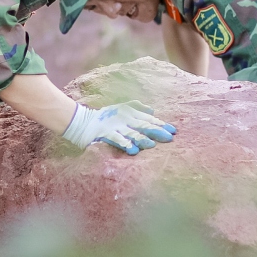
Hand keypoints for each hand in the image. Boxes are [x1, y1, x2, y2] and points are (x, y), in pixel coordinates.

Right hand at [62, 100, 177, 154]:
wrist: (83, 122)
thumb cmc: (105, 117)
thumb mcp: (121, 108)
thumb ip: (136, 106)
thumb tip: (152, 109)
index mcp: (129, 113)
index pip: (148, 119)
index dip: (160, 124)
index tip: (173, 130)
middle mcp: (124, 119)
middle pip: (143, 125)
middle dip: (156, 132)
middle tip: (169, 138)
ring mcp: (115, 126)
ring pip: (132, 133)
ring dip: (142, 139)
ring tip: (152, 145)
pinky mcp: (105, 134)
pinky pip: (117, 139)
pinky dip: (125, 144)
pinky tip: (133, 150)